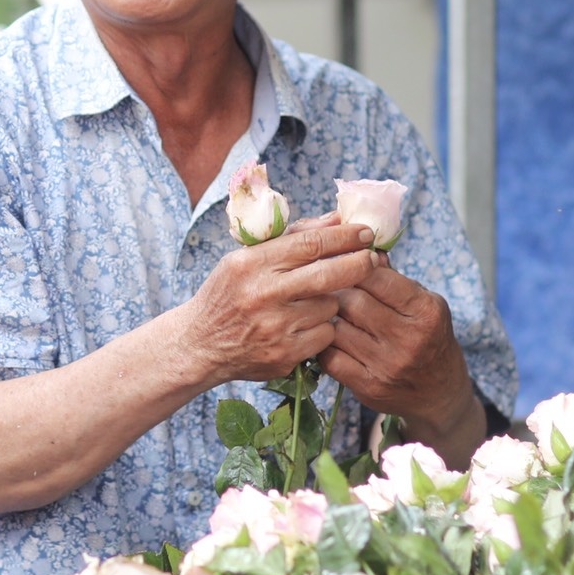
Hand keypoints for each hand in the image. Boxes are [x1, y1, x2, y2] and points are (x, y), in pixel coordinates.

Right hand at [186, 220, 377, 383]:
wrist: (200, 345)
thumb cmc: (229, 294)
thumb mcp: (247, 258)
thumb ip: (293, 238)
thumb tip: (337, 219)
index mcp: (252, 264)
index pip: (310, 244)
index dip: (344, 236)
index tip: (365, 231)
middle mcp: (263, 294)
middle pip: (328, 274)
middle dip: (359, 263)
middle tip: (373, 258)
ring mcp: (275, 327)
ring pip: (330, 307)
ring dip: (332, 301)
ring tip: (312, 301)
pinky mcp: (284, 355)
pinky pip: (324, 336)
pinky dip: (322, 329)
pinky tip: (305, 326)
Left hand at [316, 265, 477, 449]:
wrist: (439, 392)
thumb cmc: (428, 337)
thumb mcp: (424, 303)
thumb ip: (393, 279)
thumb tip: (362, 249)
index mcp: (426, 311)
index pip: (379, 278)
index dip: (356, 266)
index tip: (347, 263)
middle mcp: (409, 339)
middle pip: (353, 302)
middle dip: (338, 290)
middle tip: (330, 287)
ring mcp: (387, 365)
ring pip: (337, 328)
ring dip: (328, 317)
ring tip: (328, 311)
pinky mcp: (369, 387)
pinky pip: (331, 358)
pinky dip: (325, 345)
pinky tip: (329, 337)